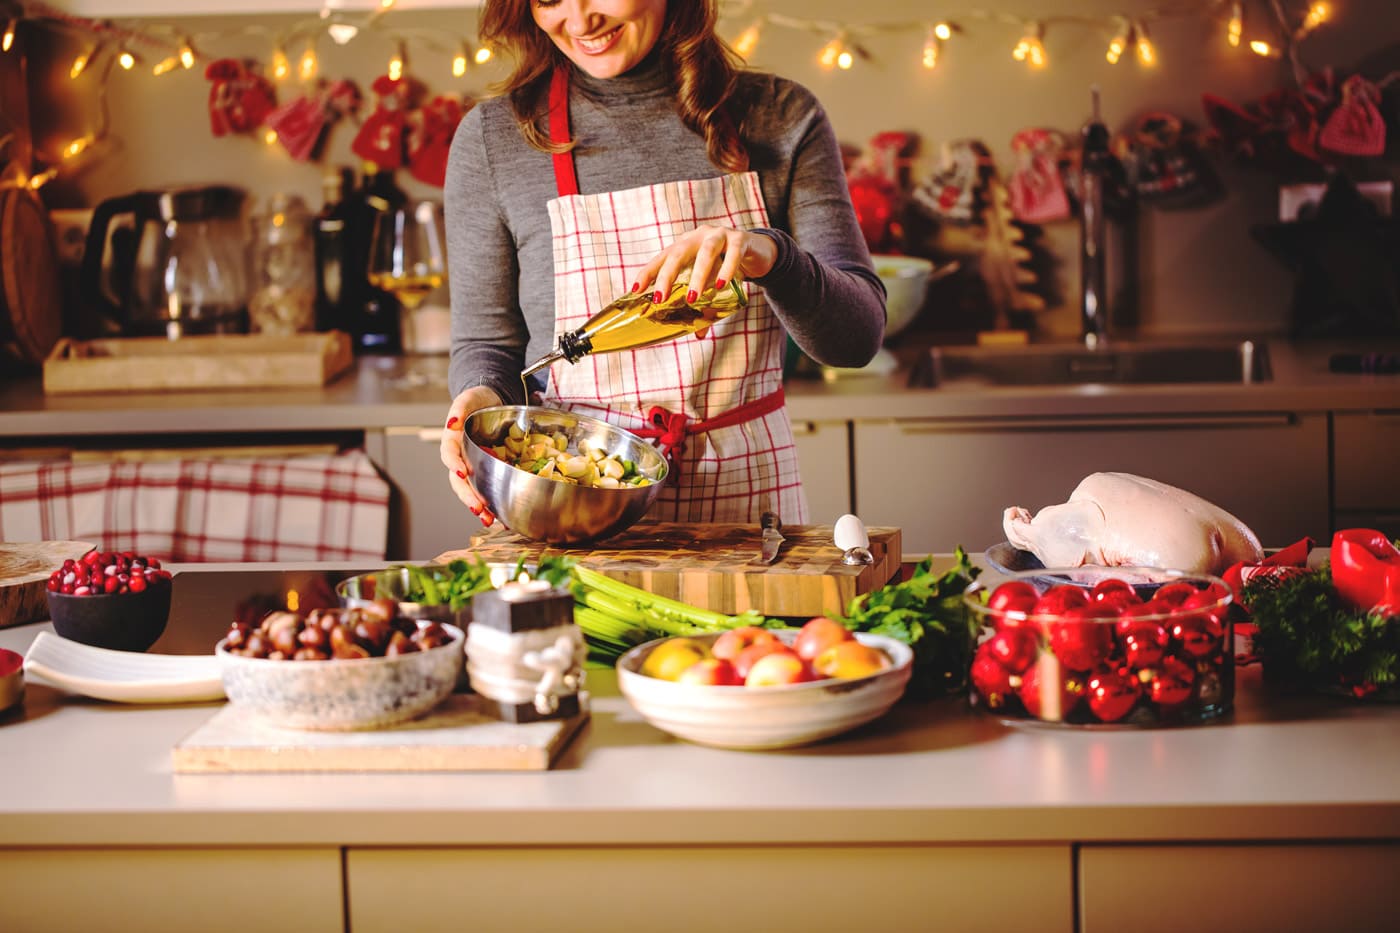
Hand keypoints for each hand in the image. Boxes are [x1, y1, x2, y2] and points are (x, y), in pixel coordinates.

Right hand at [439, 385, 503, 526]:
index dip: (454, 464)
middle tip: (478, 509)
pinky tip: (501, 516)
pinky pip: (487, 489)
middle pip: (459, 480)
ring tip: (489, 520)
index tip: (462, 473)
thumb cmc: (478, 401)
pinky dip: (493, 504)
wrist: (491, 403)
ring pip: (471, 489)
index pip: (449, 454)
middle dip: (467, 496)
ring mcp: (473, 466)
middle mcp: (461, 457)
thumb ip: (461, 407)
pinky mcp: (486, 471)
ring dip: (478, 506)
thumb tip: (453, 422)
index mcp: (453, 440)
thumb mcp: (469, 398)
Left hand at [631, 225, 777, 309]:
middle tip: (660, 299)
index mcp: (686, 245)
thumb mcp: (713, 285)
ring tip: (693, 298)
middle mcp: (698, 237)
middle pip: (678, 254)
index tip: (635, 290)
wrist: (759, 251)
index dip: (648, 273)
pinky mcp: (740, 239)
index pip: (662, 258)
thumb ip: (705, 307)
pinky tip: (722, 284)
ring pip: (706, 253)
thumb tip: (698, 335)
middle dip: (666, 277)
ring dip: (698, 276)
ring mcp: (720, 235)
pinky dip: (727, 269)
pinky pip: (733, 253)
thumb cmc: (728, 267)